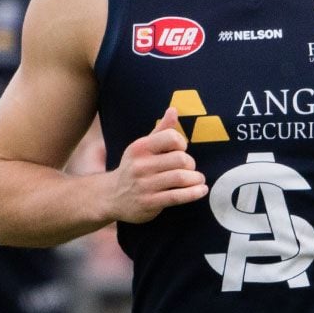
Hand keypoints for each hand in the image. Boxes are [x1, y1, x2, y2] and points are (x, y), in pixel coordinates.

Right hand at [106, 108, 205, 224]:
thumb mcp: (143, 147)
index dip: (182, 143)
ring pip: (181, 178)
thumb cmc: (134, 168)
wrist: (112, 197)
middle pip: (180, 159)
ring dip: (195, 178)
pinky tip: (201, 190)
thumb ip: (161, 130)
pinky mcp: (150, 202)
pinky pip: (177, 196)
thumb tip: (174, 110)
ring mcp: (145, 185)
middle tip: (189, 168)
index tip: (181, 150)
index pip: (171, 137)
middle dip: (190, 163)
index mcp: (140, 148)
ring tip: (198, 179)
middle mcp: (141, 165)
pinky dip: (194, 193)